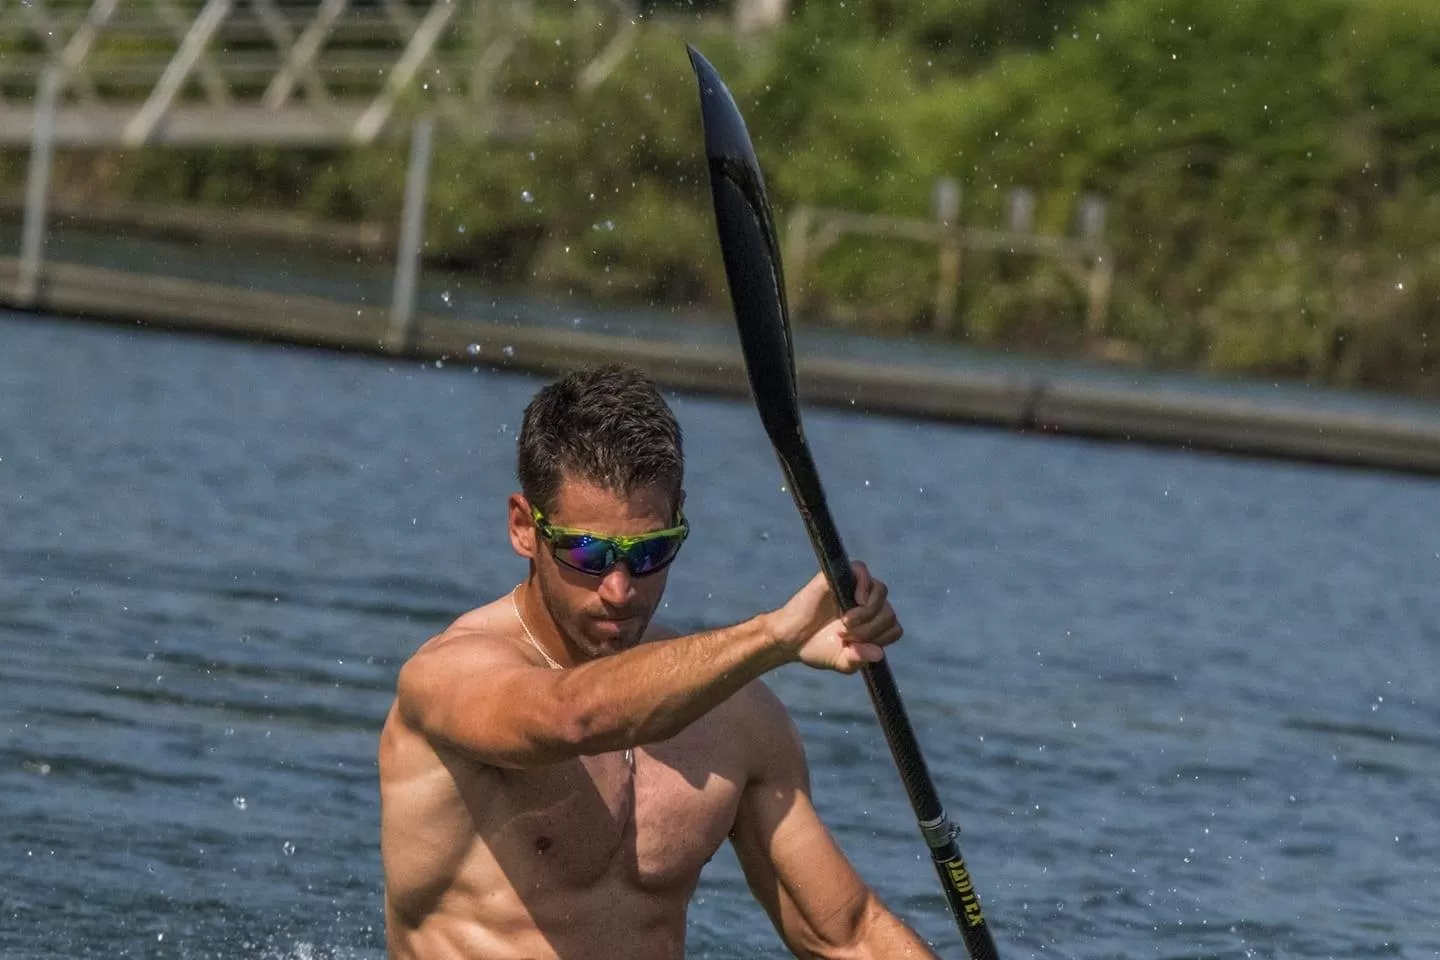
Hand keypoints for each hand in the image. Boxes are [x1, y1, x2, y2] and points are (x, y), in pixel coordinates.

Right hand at [766, 562, 902, 673]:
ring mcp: (853, 588)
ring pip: (881, 591)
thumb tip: (878, 653)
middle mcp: (866, 604)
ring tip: (845, 622)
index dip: (880, 639)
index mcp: (872, 623)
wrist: (789, 639)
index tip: (857, 646)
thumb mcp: (842, 662)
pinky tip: (855, 600)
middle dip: (870, 629)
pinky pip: (861, 569)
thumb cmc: (817, 648)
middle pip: (889, 612)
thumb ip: (859, 659)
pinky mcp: (836, 577)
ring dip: (867, 612)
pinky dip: (864, 584)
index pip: (894, 628)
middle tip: (845, 635)